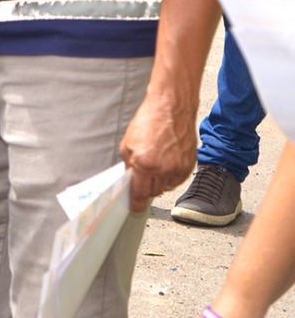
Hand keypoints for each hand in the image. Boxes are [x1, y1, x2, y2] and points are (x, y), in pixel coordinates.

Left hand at [120, 91, 197, 209]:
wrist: (171, 109)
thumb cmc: (148, 122)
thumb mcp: (128, 144)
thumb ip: (129, 165)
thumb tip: (130, 180)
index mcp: (145, 164)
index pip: (140, 193)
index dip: (136, 203)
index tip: (134, 208)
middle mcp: (163, 169)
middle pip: (153, 192)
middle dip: (145, 187)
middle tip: (142, 175)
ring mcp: (178, 168)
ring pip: (166, 187)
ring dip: (158, 181)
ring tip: (155, 162)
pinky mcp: (189, 165)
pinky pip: (177, 180)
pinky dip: (170, 175)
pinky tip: (165, 161)